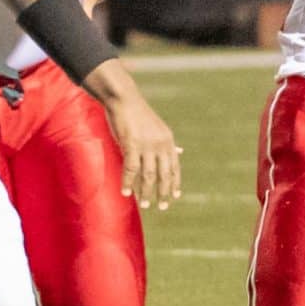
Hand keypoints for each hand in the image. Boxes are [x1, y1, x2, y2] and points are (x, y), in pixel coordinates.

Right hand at [97, 79, 182, 209]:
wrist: (124, 98)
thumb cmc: (139, 114)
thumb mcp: (159, 128)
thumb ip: (167, 143)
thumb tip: (180, 151)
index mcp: (168, 141)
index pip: (175, 167)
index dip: (175, 183)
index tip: (175, 197)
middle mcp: (161, 145)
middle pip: (164, 175)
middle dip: (163, 192)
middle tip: (162, 207)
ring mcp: (146, 146)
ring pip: (148, 175)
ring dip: (146, 192)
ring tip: (144, 204)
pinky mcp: (131, 145)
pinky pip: (130, 169)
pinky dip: (128, 182)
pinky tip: (126, 193)